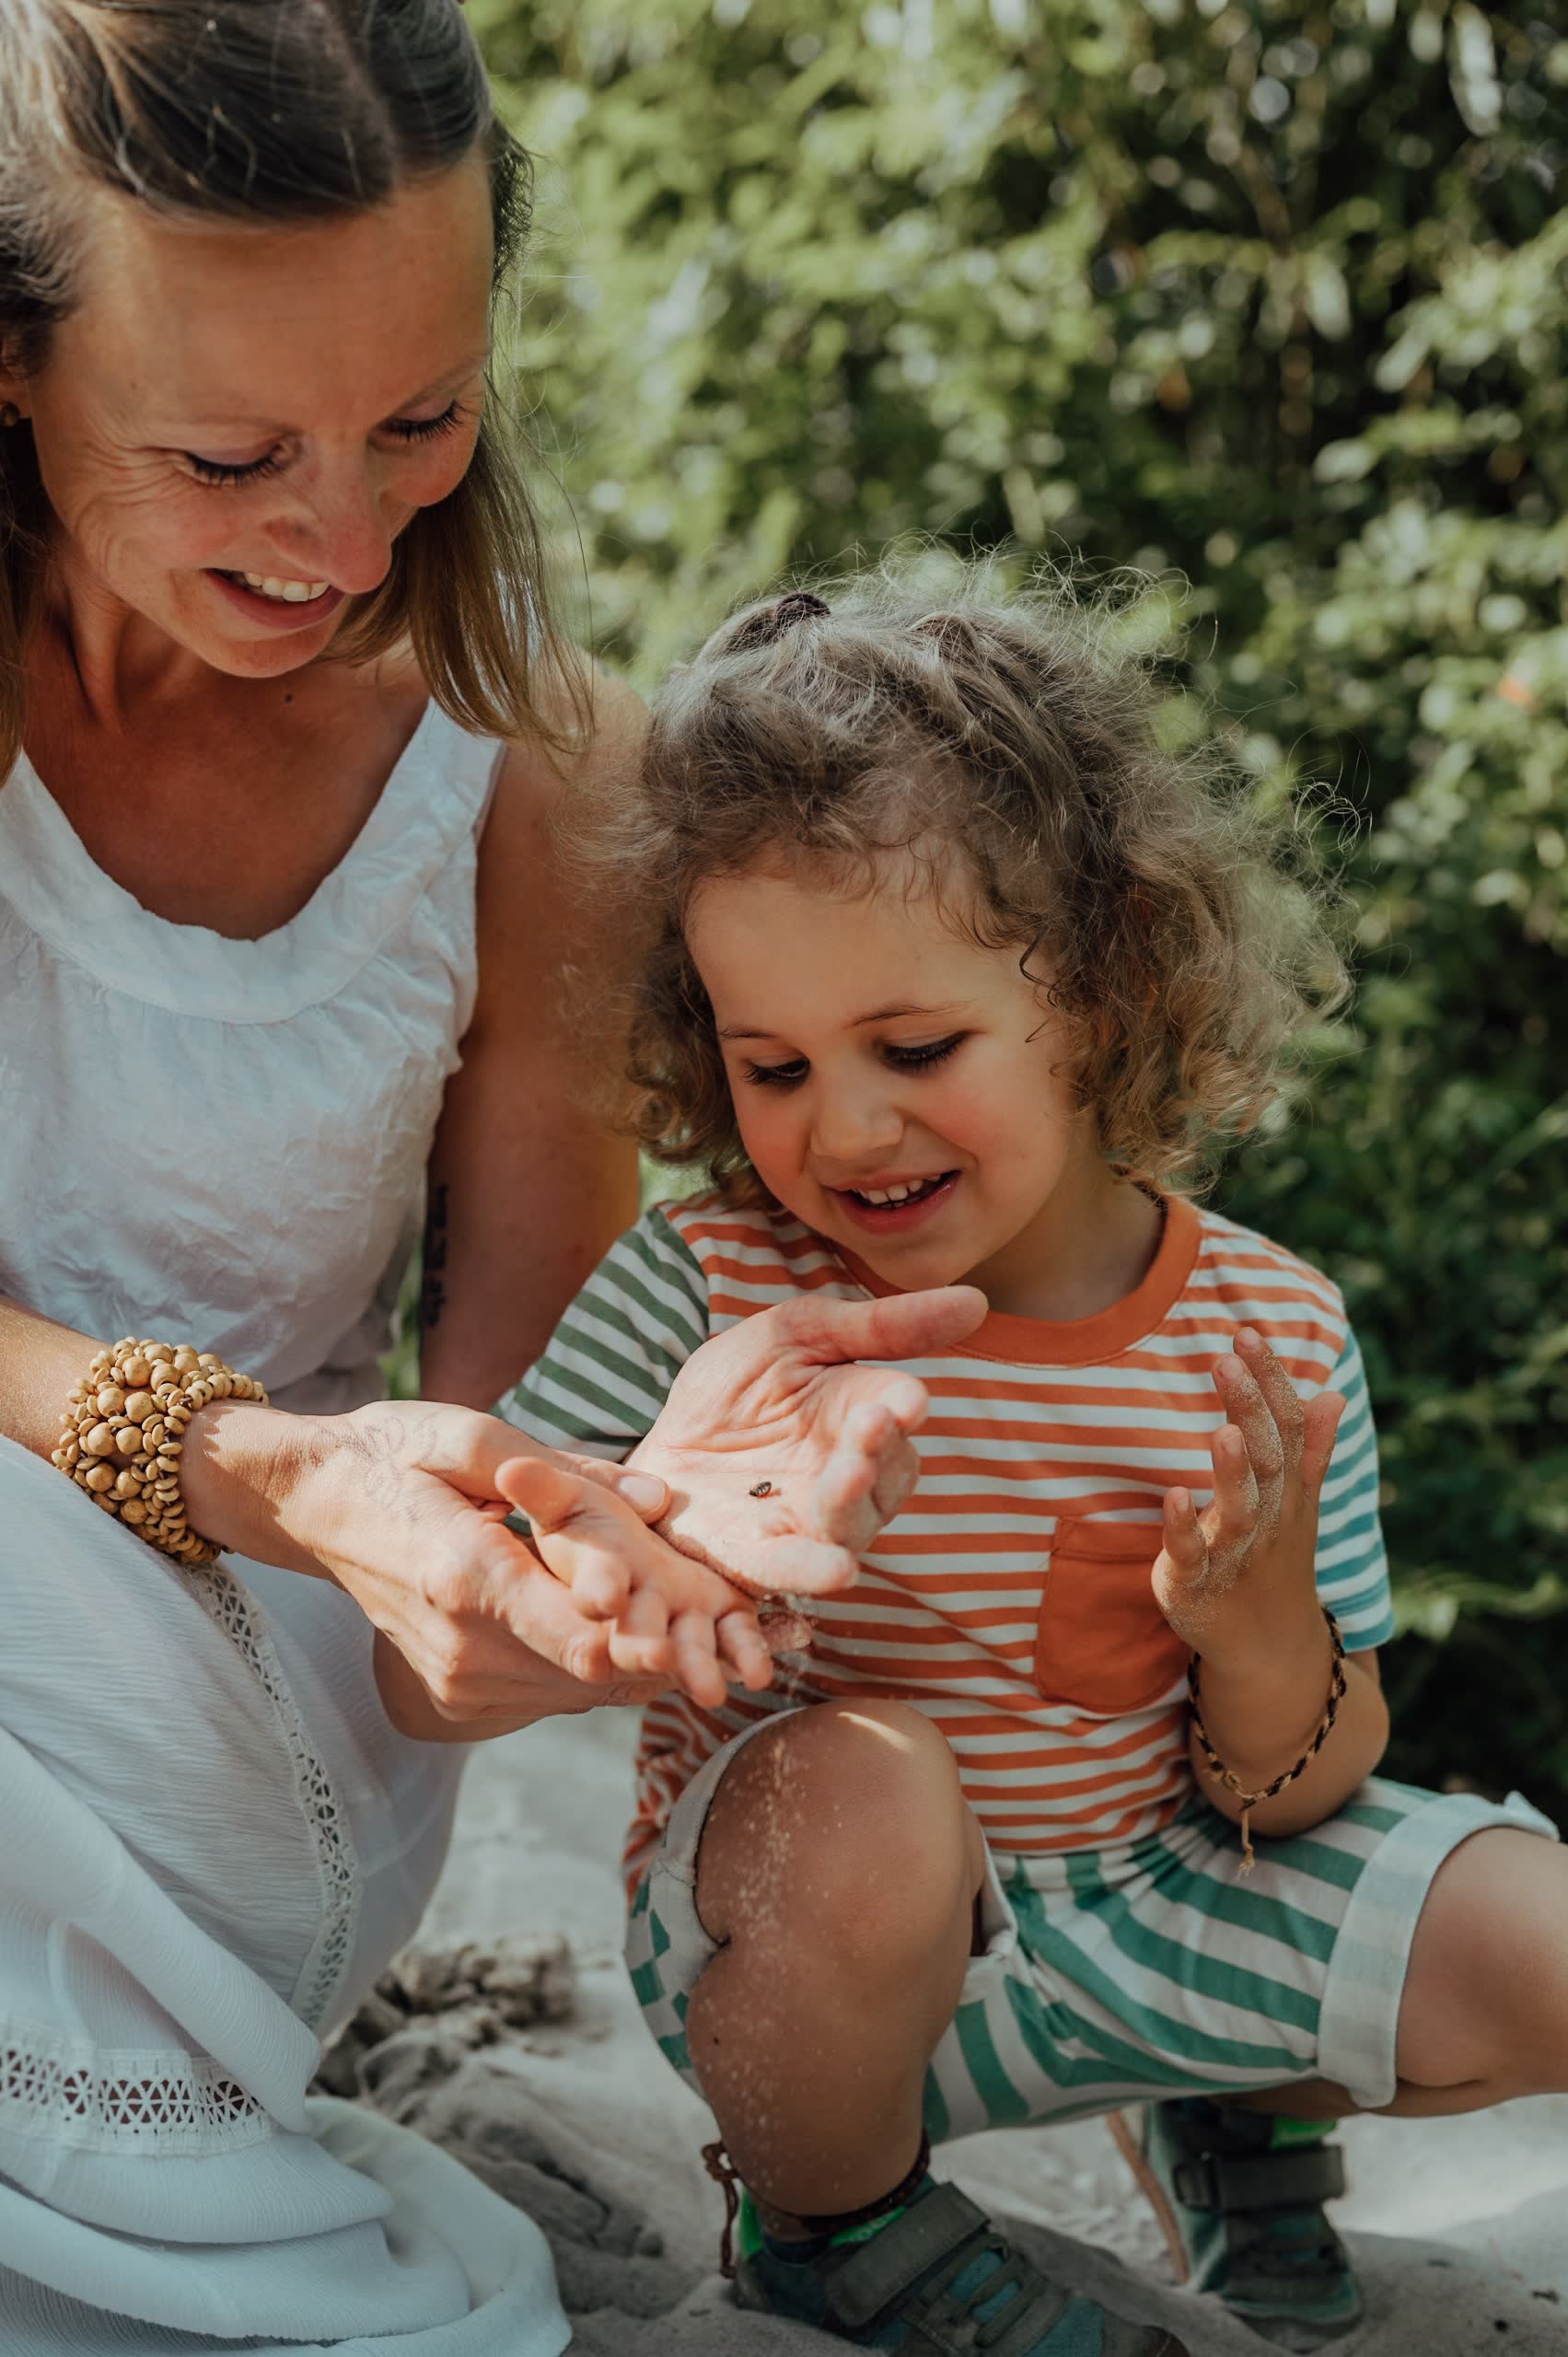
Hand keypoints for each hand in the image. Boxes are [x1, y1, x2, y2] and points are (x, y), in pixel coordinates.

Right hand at [184, 1395, 764, 1728]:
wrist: (312, 1504)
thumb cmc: (392, 1454)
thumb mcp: (469, 1434)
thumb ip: (566, 1473)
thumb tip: (657, 1503)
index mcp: (464, 1577)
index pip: (578, 1640)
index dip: (649, 1646)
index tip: (702, 1634)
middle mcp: (461, 1646)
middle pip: (594, 1674)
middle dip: (661, 1646)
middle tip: (719, 1619)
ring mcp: (457, 1680)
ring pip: (581, 1691)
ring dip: (634, 1660)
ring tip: (681, 1618)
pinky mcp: (457, 1696)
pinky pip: (553, 1692)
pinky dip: (597, 1665)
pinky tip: (616, 1622)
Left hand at [625, 1285, 989, 1598]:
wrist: (656, 1444)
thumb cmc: (733, 1389)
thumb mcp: (796, 1334)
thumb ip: (879, 1326)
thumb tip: (979, 1302)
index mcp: (859, 1415)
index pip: (897, 1413)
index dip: (903, 1407)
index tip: (906, 1400)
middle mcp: (848, 1476)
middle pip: (886, 1474)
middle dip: (878, 1450)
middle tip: (870, 1422)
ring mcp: (808, 1522)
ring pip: (850, 1524)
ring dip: (853, 1502)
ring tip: (849, 1475)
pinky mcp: (757, 1558)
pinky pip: (793, 1571)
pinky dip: (815, 1571)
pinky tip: (839, 1571)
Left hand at [1151, 1327, 1344, 1672]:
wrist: (1267, 1651)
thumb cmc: (1275, 1563)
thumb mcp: (1298, 1505)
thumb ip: (1311, 1450)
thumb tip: (1332, 1393)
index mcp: (1288, 1492)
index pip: (1287, 1429)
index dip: (1271, 1383)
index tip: (1247, 1333)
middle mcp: (1268, 1519)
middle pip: (1266, 1460)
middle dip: (1251, 1409)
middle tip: (1229, 1359)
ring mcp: (1234, 1553)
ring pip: (1239, 1510)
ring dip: (1232, 1470)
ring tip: (1225, 1429)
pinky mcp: (1196, 1585)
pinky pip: (1191, 1556)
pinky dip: (1184, 1529)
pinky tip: (1174, 1496)